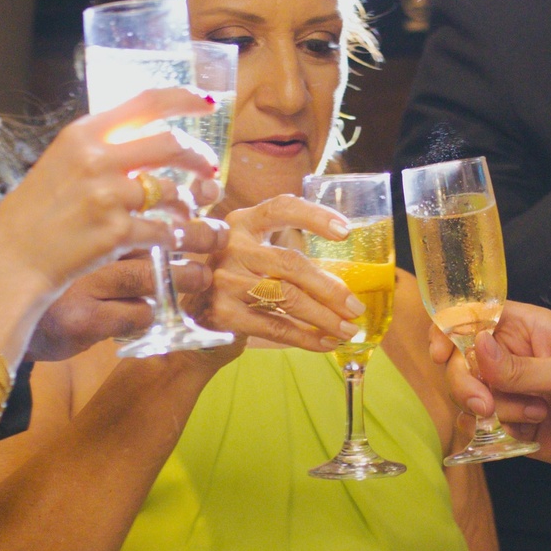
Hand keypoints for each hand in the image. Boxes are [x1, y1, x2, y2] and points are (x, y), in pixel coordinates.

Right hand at [0, 88, 213, 359]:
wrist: (10, 262)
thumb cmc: (33, 215)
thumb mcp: (59, 164)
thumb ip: (99, 148)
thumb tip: (144, 136)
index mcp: (81, 134)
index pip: (147, 102)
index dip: (185, 99)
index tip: (209, 103)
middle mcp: (97, 159)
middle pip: (171, 143)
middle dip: (198, 155)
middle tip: (208, 168)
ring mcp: (108, 196)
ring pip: (172, 191)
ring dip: (185, 203)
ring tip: (182, 213)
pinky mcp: (117, 232)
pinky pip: (163, 230)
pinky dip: (170, 235)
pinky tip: (165, 239)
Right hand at [200, 194, 361, 352]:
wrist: (194, 322)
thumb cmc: (237, 284)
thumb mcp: (254, 256)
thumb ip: (287, 257)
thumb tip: (346, 281)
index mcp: (243, 223)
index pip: (282, 208)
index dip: (315, 216)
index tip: (346, 231)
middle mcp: (230, 245)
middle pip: (291, 263)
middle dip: (330, 288)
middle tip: (355, 307)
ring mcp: (224, 279)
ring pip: (287, 298)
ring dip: (324, 317)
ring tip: (348, 329)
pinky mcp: (223, 312)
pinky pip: (276, 326)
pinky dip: (306, 337)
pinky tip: (326, 342)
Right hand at [431, 301, 550, 474]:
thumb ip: (520, 367)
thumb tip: (475, 344)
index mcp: (526, 328)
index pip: (473, 316)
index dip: (449, 330)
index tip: (442, 353)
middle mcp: (513, 358)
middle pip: (462, 362)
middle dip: (467, 384)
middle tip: (487, 405)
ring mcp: (514, 392)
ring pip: (472, 397)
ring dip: (495, 411)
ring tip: (537, 415)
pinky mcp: (517, 425)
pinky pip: (488, 429)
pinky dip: (500, 434)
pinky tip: (532, 434)